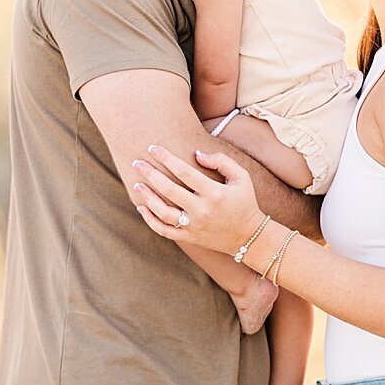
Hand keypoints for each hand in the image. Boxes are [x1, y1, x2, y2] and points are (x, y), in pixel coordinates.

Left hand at [132, 144, 263, 254]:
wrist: (248, 237)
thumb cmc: (244, 201)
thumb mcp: (241, 177)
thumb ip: (221, 161)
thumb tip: (196, 154)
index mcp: (215, 193)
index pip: (185, 172)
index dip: (167, 158)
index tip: (153, 147)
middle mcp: (202, 210)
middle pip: (169, 190)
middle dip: (150, 174)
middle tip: (137, 162)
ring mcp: (194, 226)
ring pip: (163, 212)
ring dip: (147, 196)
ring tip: (136, 183)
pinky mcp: (189, 237)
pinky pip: (164, 230)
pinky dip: (150, 220)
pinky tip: (141, 206)